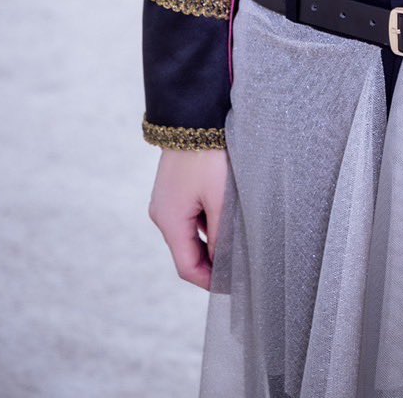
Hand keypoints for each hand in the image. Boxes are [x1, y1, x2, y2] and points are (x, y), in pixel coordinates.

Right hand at [148, 146, 228, 290]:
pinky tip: (228, 215)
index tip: (233, 286)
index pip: (187, 267)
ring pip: (190, 233)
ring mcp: (166, 200)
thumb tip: (224, 264)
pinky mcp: (174, 188)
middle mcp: (162, 214)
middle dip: (212, 262)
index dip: (210, 281)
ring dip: (211, 240)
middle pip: (187, 251)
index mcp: (170, 221)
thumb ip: (222, 235)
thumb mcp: (221, 198)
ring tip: (238, 240)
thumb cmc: (209, 157)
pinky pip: (190, 215)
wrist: (194, 116)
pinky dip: (207, 221)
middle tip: (240, 266)